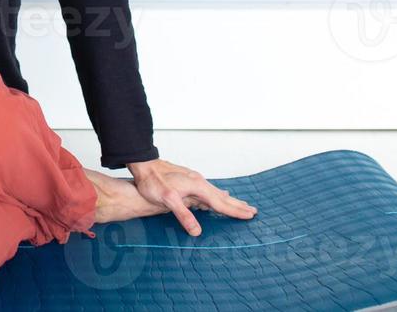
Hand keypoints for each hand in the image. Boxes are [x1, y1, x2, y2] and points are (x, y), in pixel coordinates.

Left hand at [126, 158, 257, 236]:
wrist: (143, 165)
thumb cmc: (152, 181)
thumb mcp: (167, 199)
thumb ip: (183, 214)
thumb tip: (197, 231)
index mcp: (197, 186)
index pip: (220, 203)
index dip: (235, 211)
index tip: (250, 216)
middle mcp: (198, 182)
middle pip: (222, 197)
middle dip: (237, 205)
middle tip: (253, 211)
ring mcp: (193, 181)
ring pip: (216, 194)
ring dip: (229, 201)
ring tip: (241, 205)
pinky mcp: (188, 182)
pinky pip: (208, 192)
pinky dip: (217, 197)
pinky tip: (218, 197)